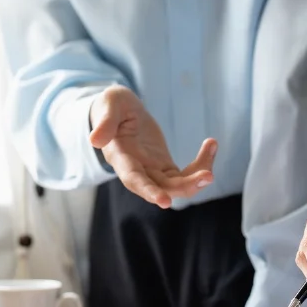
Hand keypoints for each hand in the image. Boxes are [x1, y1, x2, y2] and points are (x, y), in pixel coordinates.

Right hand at [89, 85, 215, 208]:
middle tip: (208, 176)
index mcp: (120, 157)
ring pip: (176, 185)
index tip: (165, 201)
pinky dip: (201, 164)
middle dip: (185, 187)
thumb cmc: (112, 106)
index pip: (134, 178)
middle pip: (161, 188)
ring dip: (197, 178)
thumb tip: (94, 140)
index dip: (148, 190)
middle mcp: (137, 170)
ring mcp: (152, 171)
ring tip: (212, 152)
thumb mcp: (108, 104)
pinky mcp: (164, 167)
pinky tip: (211, 144)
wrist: (118, 112)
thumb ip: (105, 121)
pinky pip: (185, 174)